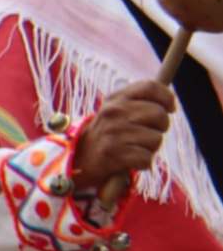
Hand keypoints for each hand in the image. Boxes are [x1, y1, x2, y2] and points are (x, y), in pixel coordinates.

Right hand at [73, 83, 173, 207]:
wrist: (79, 157)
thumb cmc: (109, 133)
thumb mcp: (117, 111)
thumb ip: (140, 102)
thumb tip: (170, 101)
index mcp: (115, 98)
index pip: (151, 87)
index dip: (167, 97)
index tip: (169, 108)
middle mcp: (113, 111)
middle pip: (159, 114)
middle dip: (161, 127)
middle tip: (147, 133)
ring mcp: (112, 132)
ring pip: (156, 138)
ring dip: (150, 148)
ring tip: (134, 147)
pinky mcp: (113, 153)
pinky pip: (147, 159)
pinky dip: (143, 163)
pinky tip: (130, 160)